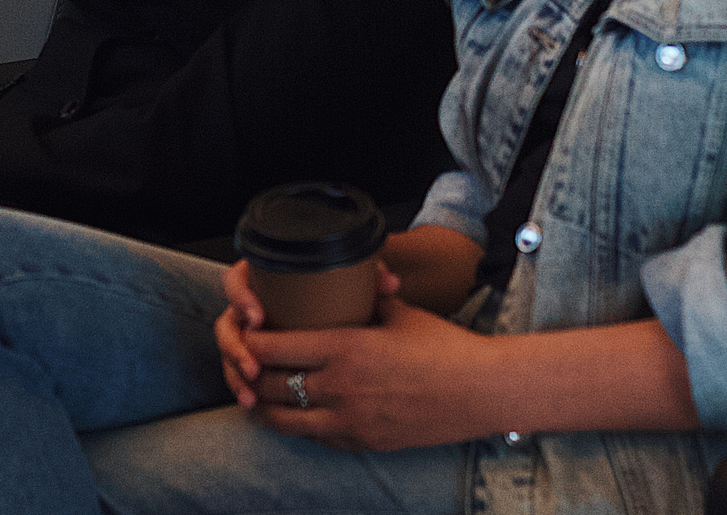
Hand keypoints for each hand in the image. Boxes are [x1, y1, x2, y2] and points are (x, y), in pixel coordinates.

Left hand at [222, 274, 503, 453]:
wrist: (480, 391)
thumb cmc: (444, 346)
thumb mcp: (400, 313)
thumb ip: (367, 301)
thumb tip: (353, 284)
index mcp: (345, 348)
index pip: (274, 348)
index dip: (252, 341)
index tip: (247, 332)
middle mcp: (340, 388)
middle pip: (270, 386)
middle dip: (251, 374)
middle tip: (246, 363)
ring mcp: (350, 421)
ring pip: (285, 421)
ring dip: (265, 407)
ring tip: (256, 396)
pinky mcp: (363, 442)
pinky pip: (315, 437)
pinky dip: (298, 426)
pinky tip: (296, 417)